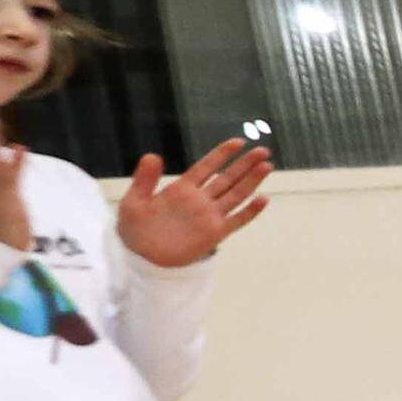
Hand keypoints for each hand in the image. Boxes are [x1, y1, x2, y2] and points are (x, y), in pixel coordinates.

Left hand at [112, 131, 270, 264]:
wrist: (141, 258)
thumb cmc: (134, 229)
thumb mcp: (134, 201)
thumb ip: (144, 179)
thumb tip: (152, 155)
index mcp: (182, 189)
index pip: (206, 167)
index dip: (222, 154)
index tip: (238, 142)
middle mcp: (200, 200)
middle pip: (227, 178)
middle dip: (245, 164)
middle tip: (263, 151)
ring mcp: (209, 216)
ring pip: (236, 195)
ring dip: (252, 181)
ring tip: (267, 166)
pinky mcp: (215, 234)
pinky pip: (237, 220)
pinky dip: (250, 211)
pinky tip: (262, 199)